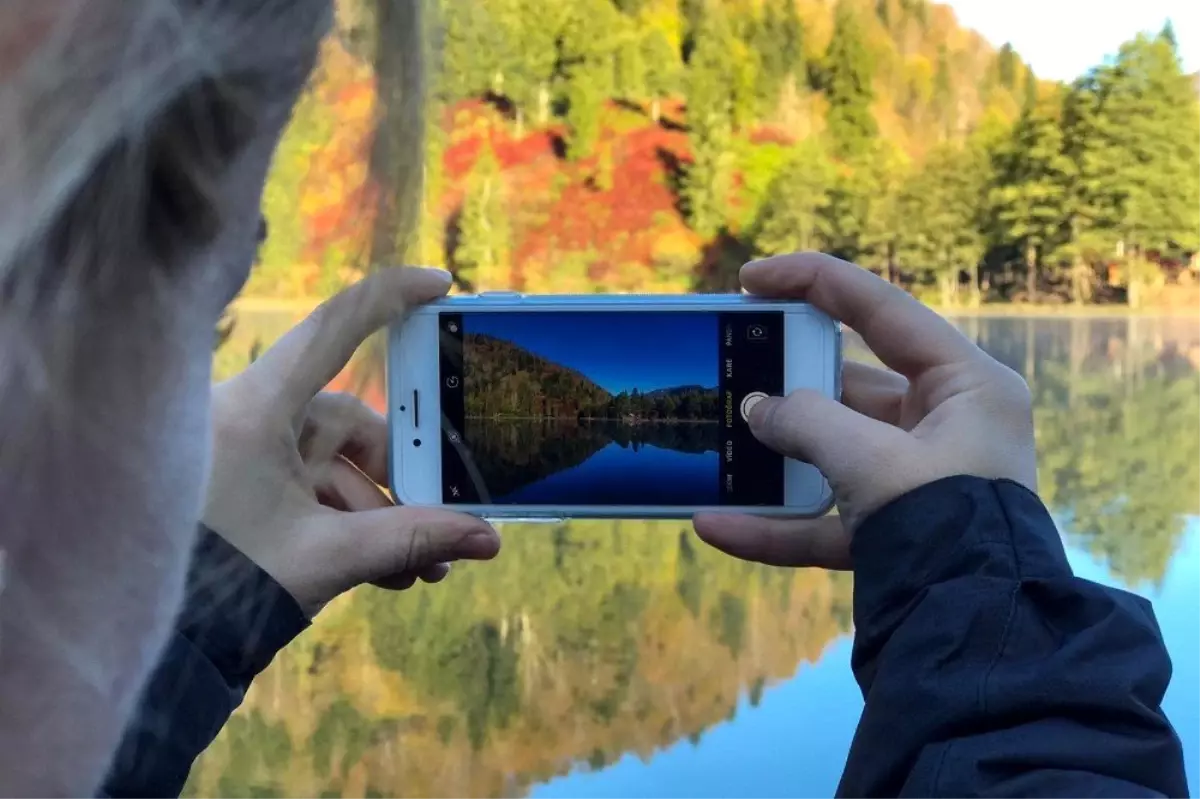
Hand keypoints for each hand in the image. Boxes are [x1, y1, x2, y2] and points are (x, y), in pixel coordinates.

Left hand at [203, 267, 499, 615]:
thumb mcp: (330, 556)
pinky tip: (384, 568)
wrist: (162, 641)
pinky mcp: (243, 482)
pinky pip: (311, 486)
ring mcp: (244, 450)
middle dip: (399, 478)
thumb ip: (413, 539)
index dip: (389, 298)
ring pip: (334, 465)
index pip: (331, 330)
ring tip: (416, 567)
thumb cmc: (225, 585)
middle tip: (443, 516)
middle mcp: (248, 416)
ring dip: (379, 513)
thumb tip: (486, 539)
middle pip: (348, 423)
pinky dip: (348, 521)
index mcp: (256, 410)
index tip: (439, 285)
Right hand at [694, 252, 1036, 569]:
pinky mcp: (895, 533)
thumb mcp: (866, 458)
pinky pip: (827, 519)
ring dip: (776, 458)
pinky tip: (717, 527)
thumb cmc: (943, 521)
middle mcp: (948, 427)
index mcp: (967, 385)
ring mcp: (919, 483)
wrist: (976, 632)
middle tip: (734, 367)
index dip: (813, 282)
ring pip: (832, 455)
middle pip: (851, 387)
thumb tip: (757, 410)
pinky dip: (776, 525)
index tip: (750, 280)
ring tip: (718, 445)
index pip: (882, 309)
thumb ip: (804, 420)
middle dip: (787, 386)